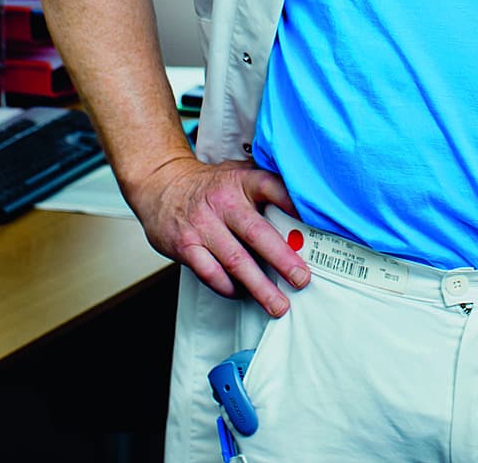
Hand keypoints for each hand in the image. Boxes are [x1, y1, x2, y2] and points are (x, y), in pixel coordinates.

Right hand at [125, 154, 309, 315]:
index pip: (272, 187)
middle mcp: (223, 201)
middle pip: (257, 232)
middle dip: (283, 259)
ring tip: (277, 304)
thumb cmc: (210, 185)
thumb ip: (268, 185)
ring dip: (259, 286)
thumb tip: (309, 207)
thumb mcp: (240, 173)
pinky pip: (210, 273)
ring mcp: (202, 225)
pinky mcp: (185, 246)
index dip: (294, 202)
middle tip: (301, 279)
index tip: (316, 221)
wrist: (161, 184)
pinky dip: (228, 287)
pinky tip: (241, 294)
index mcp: (242, 180)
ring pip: (235, 260)